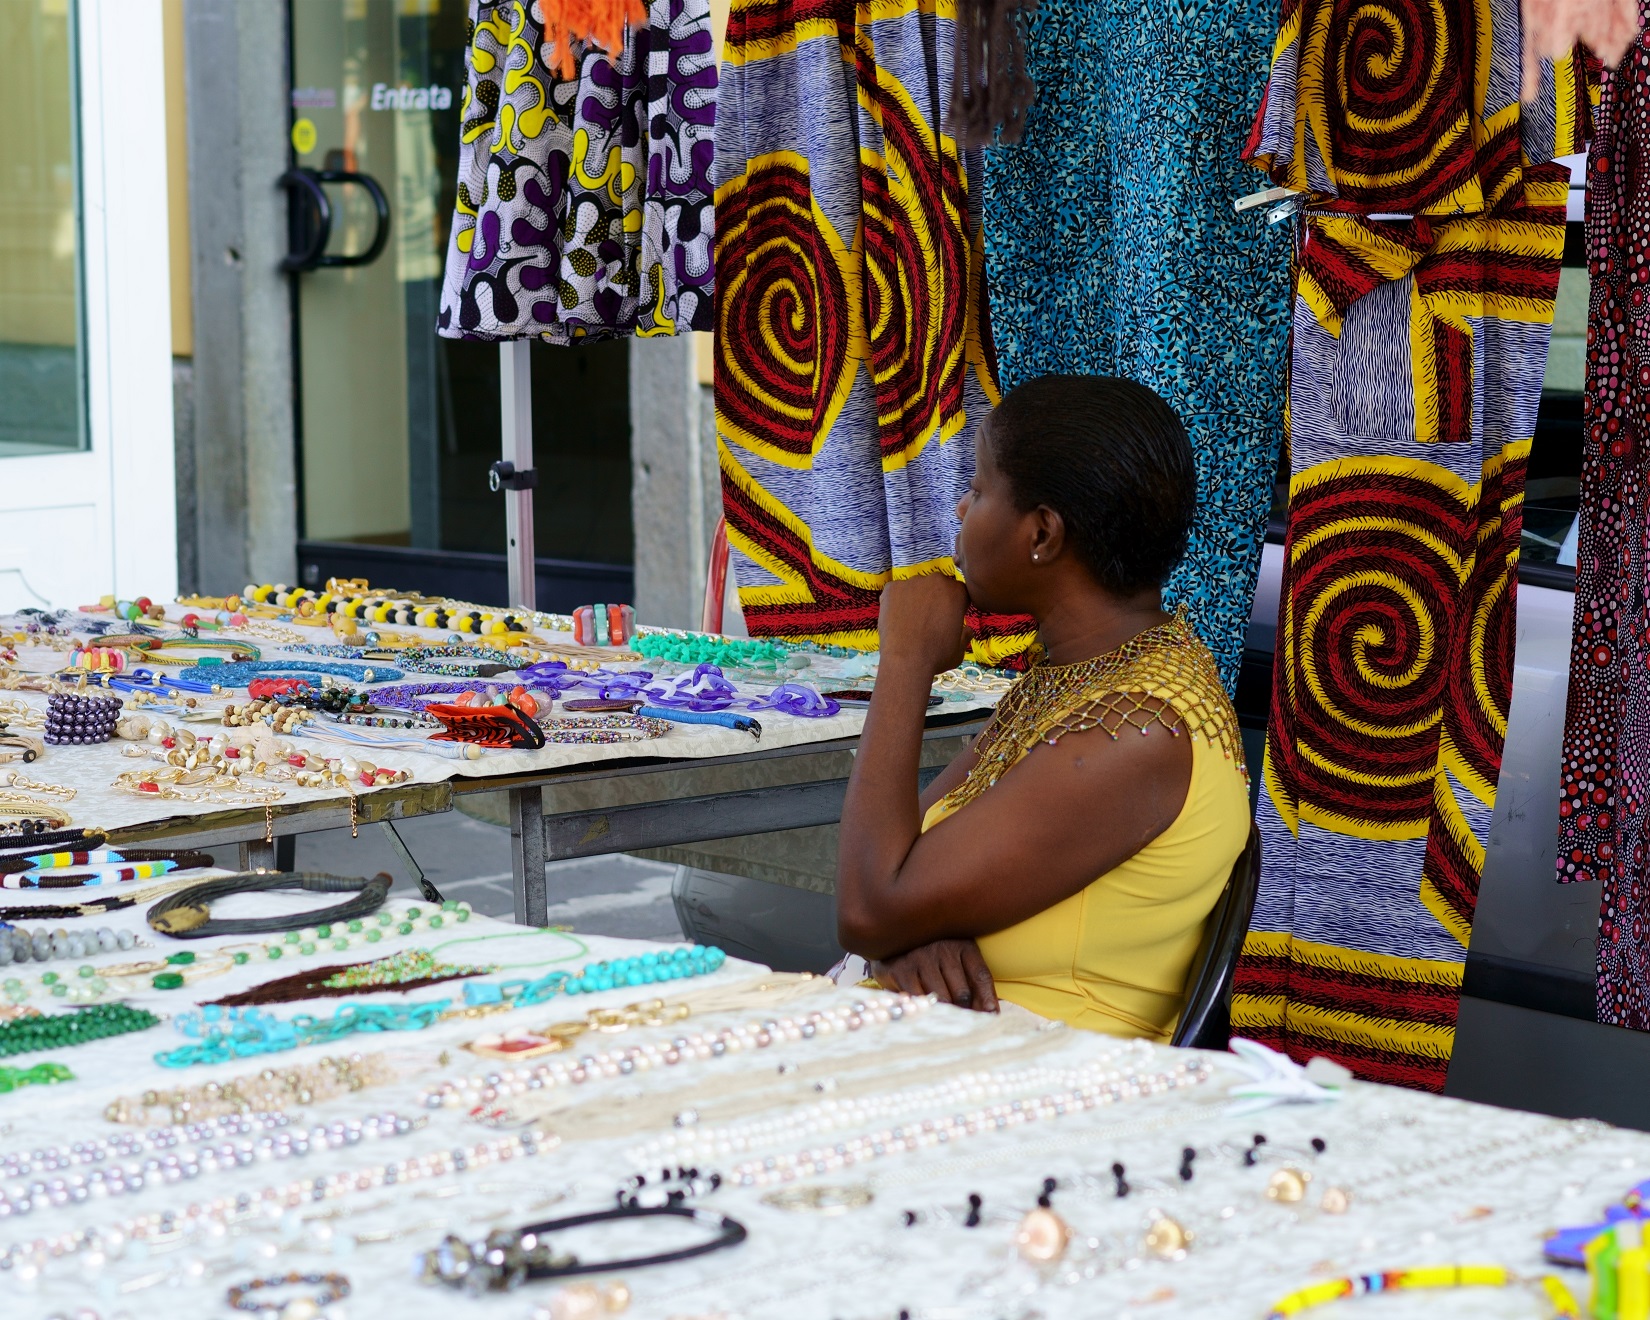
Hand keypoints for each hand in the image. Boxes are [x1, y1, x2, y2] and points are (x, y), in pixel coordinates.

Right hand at [871, 938, 997, 1011]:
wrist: (891, 935)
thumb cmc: (931, 955)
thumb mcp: (956, 960)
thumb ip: (974, 984)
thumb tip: (992, 1014)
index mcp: (962, 944)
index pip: (981, 976)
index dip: (988, 999)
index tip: (992, 1017)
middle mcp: (942, 948)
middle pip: (962, 993)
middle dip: (963, 1010)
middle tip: (959, 1019)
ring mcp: (919, 958)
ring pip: (941, 999)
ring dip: (943, 1011)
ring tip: (940, 1013)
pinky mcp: (899, 969)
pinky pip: (917, 1000)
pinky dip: (922, 1007)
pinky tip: (921, 1005)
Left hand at [877, 575, 969, 675]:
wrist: (907, 661)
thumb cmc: (937, 656)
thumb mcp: (960, 649)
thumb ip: (965, 635)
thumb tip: (968, 630)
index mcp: (957, 591)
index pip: (957, 592)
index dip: (953, 606)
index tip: (947, 619)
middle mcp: (936, 580)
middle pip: (936, 587)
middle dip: (934, 600)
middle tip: (928, 620)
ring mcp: (912, 582)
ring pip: (915, 588)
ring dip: (915, 600)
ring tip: (910, 622)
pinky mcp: (892, 588)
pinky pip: (895, 592)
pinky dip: (896, 603)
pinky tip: (896, 619)